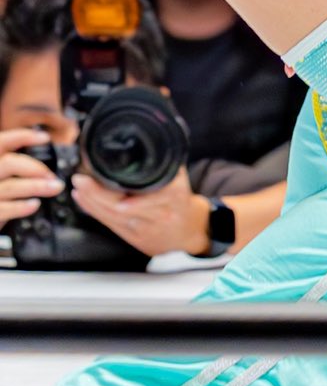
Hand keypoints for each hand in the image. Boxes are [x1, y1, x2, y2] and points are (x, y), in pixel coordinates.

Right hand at [0, 128, 64, 226]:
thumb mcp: (4, 174)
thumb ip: (16, 166)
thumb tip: (45, 162)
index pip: (3, 141)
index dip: (24, 136)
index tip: (45, 137)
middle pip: (10, 163)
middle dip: (36, 167)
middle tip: (53, 175)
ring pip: (11, 186)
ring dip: (37, 186)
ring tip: (55, 188)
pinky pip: (5, 209)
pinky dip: (21, 207)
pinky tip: (35, 204)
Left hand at [69, 165, 209, 257]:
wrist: (188, 232)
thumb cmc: (181, 202)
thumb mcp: (179, 178)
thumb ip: (162, 165)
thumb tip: (142, 146)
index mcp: (171, 194)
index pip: (140, 189)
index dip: (116, 183)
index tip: (97, 170)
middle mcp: (157, 213)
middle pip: (120, 206)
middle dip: (96, 193)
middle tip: (80, 180)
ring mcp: (144, 227)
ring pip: (113, 216)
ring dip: (92, 203)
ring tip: (79, 189)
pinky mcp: (134, 238)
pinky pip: (110, 225)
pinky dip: (95, 213)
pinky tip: (84, 202)